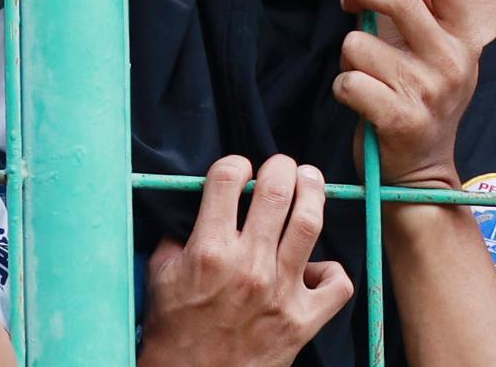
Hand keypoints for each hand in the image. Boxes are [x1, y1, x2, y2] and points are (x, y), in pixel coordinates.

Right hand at [139, 155, 351, 366]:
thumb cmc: (173, 331)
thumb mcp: (159, 276)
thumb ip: (178, 236)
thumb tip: (198, 208)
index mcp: (209, 250)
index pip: (228, 179)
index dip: (234, 164)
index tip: (238, 169)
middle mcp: (249, 265)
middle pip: (276, 191)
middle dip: (280, 167)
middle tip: (281, 166)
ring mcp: (280, 292)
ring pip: (310, 223)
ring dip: (313, 192)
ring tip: (309, 181)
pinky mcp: (302, 320)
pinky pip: (336, 283)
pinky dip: (332, 270)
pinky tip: (316, 267)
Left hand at [334, 0, 478, 188]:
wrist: (423, 174)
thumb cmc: (418, 102)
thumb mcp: (434, 56)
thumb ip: (416, 13)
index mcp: (464, 39)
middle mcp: (452, 61)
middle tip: (349, 0)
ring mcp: (428, 91)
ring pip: (358, 42)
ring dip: (347, 54)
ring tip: (362, 74)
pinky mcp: (399, 119)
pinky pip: (348, 81)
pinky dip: (342, 87)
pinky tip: (357, 99)